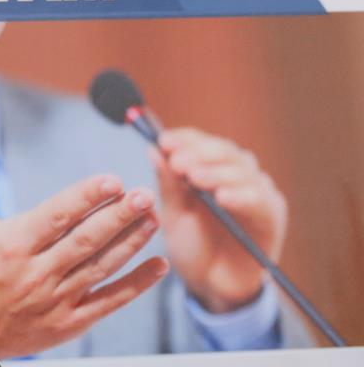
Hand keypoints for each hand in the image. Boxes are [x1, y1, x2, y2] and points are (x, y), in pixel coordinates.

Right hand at [0, 115, 168, 358]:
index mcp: (11, 243)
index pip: (56, 215)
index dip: (86, 197)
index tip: (112, 180)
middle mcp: (36, 272)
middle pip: (85, 241)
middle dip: (118, 217)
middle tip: (144, 196)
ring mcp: (54, 300)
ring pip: (100, 267)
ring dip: (131, 243)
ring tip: (153, 219)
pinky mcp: (67, 323)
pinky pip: (108, 302)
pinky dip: (136, 285)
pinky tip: (158, 266)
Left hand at [152, 127, 286, 312]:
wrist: (212, 285)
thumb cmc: (192, 245)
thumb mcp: (173, 213)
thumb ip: (168, 183)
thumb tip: (153, 149)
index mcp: (211, 167)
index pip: (201, 142)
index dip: (183, 139)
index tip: (163, 141)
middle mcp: (237, 174)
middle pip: (223, 151)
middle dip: (198, 153)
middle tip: (176, 161)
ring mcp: (257, 193)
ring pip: (242, 171)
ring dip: (216, 172)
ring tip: (194, 178)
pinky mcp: (271, 216)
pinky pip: (259, 200)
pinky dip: (241, 196)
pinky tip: (222, 198)